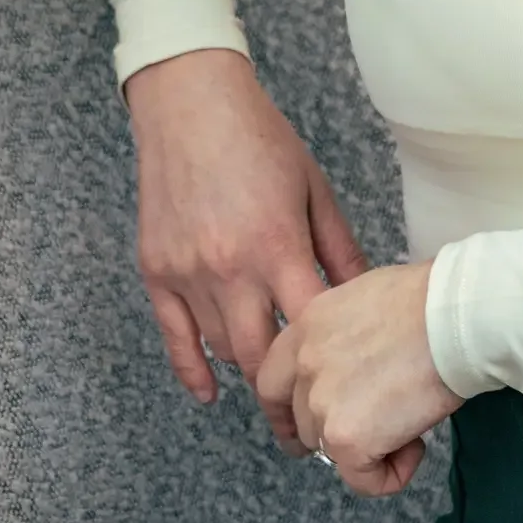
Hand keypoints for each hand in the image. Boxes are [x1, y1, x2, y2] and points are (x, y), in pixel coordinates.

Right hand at [125, 47, 372, 456]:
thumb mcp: (316, 191)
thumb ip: (339, 250)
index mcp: (277, 246)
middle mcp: (229, 269)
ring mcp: (187, 274)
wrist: (192, 107)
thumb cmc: (263, 142)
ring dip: (250, 367)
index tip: (351, 384)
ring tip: (279, 386)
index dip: (331, 363)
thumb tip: (367, 298)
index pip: (310, 328)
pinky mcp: (156, 272)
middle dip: (289, 392)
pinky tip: (211, 392)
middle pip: (262, 357)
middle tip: (311, 415)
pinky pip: (174, 338)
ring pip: (223, 350)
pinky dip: (192, 370)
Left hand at [256, 259, 465, 495]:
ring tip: (412, 420)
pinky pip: (363, 480)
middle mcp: (303, 366)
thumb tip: (359, 366)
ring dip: (370, 446)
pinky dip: (390, 476)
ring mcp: (320, 405)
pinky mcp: (347, 439)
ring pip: (333, 450)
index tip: (303, 426)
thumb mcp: (368, 300)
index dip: (286, 411)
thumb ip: (345, 336)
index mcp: (306, 327)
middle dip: (333, 432)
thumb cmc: (431, 300)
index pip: (272, 382)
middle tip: (372, 432)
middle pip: (303, 421)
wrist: (453, 317)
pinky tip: (418, 448)